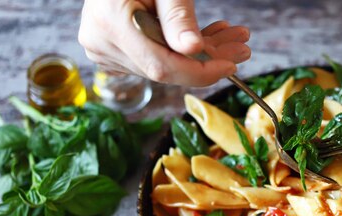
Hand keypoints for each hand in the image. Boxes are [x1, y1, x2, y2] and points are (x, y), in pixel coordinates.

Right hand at [78, 0, 250, 86]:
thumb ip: (178, 17)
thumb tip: (193, 50)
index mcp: (110, 22)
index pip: (162, 67)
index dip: (199, 72)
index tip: (231, 66)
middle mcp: (101, 43)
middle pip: (165, 68)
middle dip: (208, 60)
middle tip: (240, 48)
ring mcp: (104, 50)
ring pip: (164, 66)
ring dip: (201, 55)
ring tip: (229, 38)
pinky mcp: (113, 52)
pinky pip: (155, 60)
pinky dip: (183, 52)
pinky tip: (206, 38)